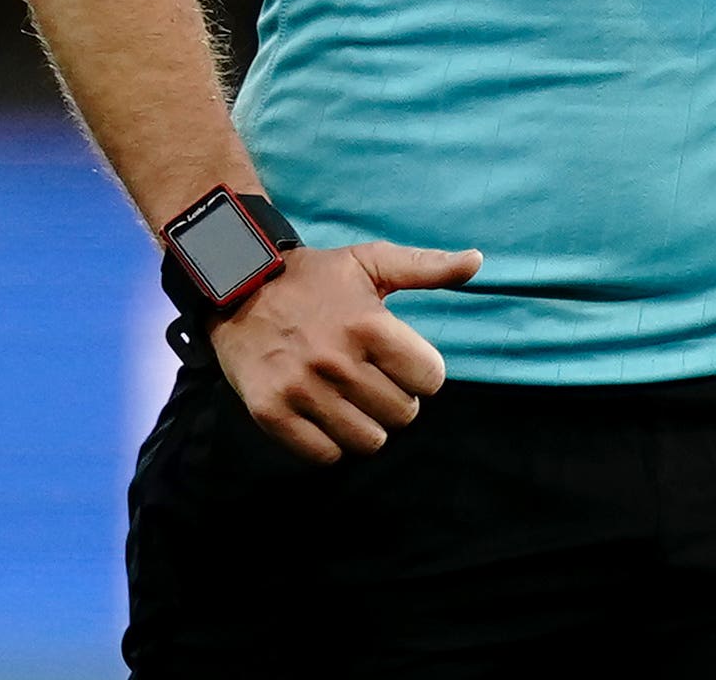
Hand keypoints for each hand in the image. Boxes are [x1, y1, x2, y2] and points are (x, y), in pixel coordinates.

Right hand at [210, 238, 482, 464]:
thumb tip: (478, 260)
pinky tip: (324, 415)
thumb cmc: (314, 277)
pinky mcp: (271, 412)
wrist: (238, 285)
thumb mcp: (371, 261)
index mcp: (369, 325)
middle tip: (373, 381)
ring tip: (351, 400)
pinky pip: (324, 455)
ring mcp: (302, 389)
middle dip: (395, 400)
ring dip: (366, 425)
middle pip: (402, 415)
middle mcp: (337, 361)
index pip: (430, 379)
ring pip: (368, 442)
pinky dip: (330, 442)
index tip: (402, 363)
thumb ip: (427, 266)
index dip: (422, 373)